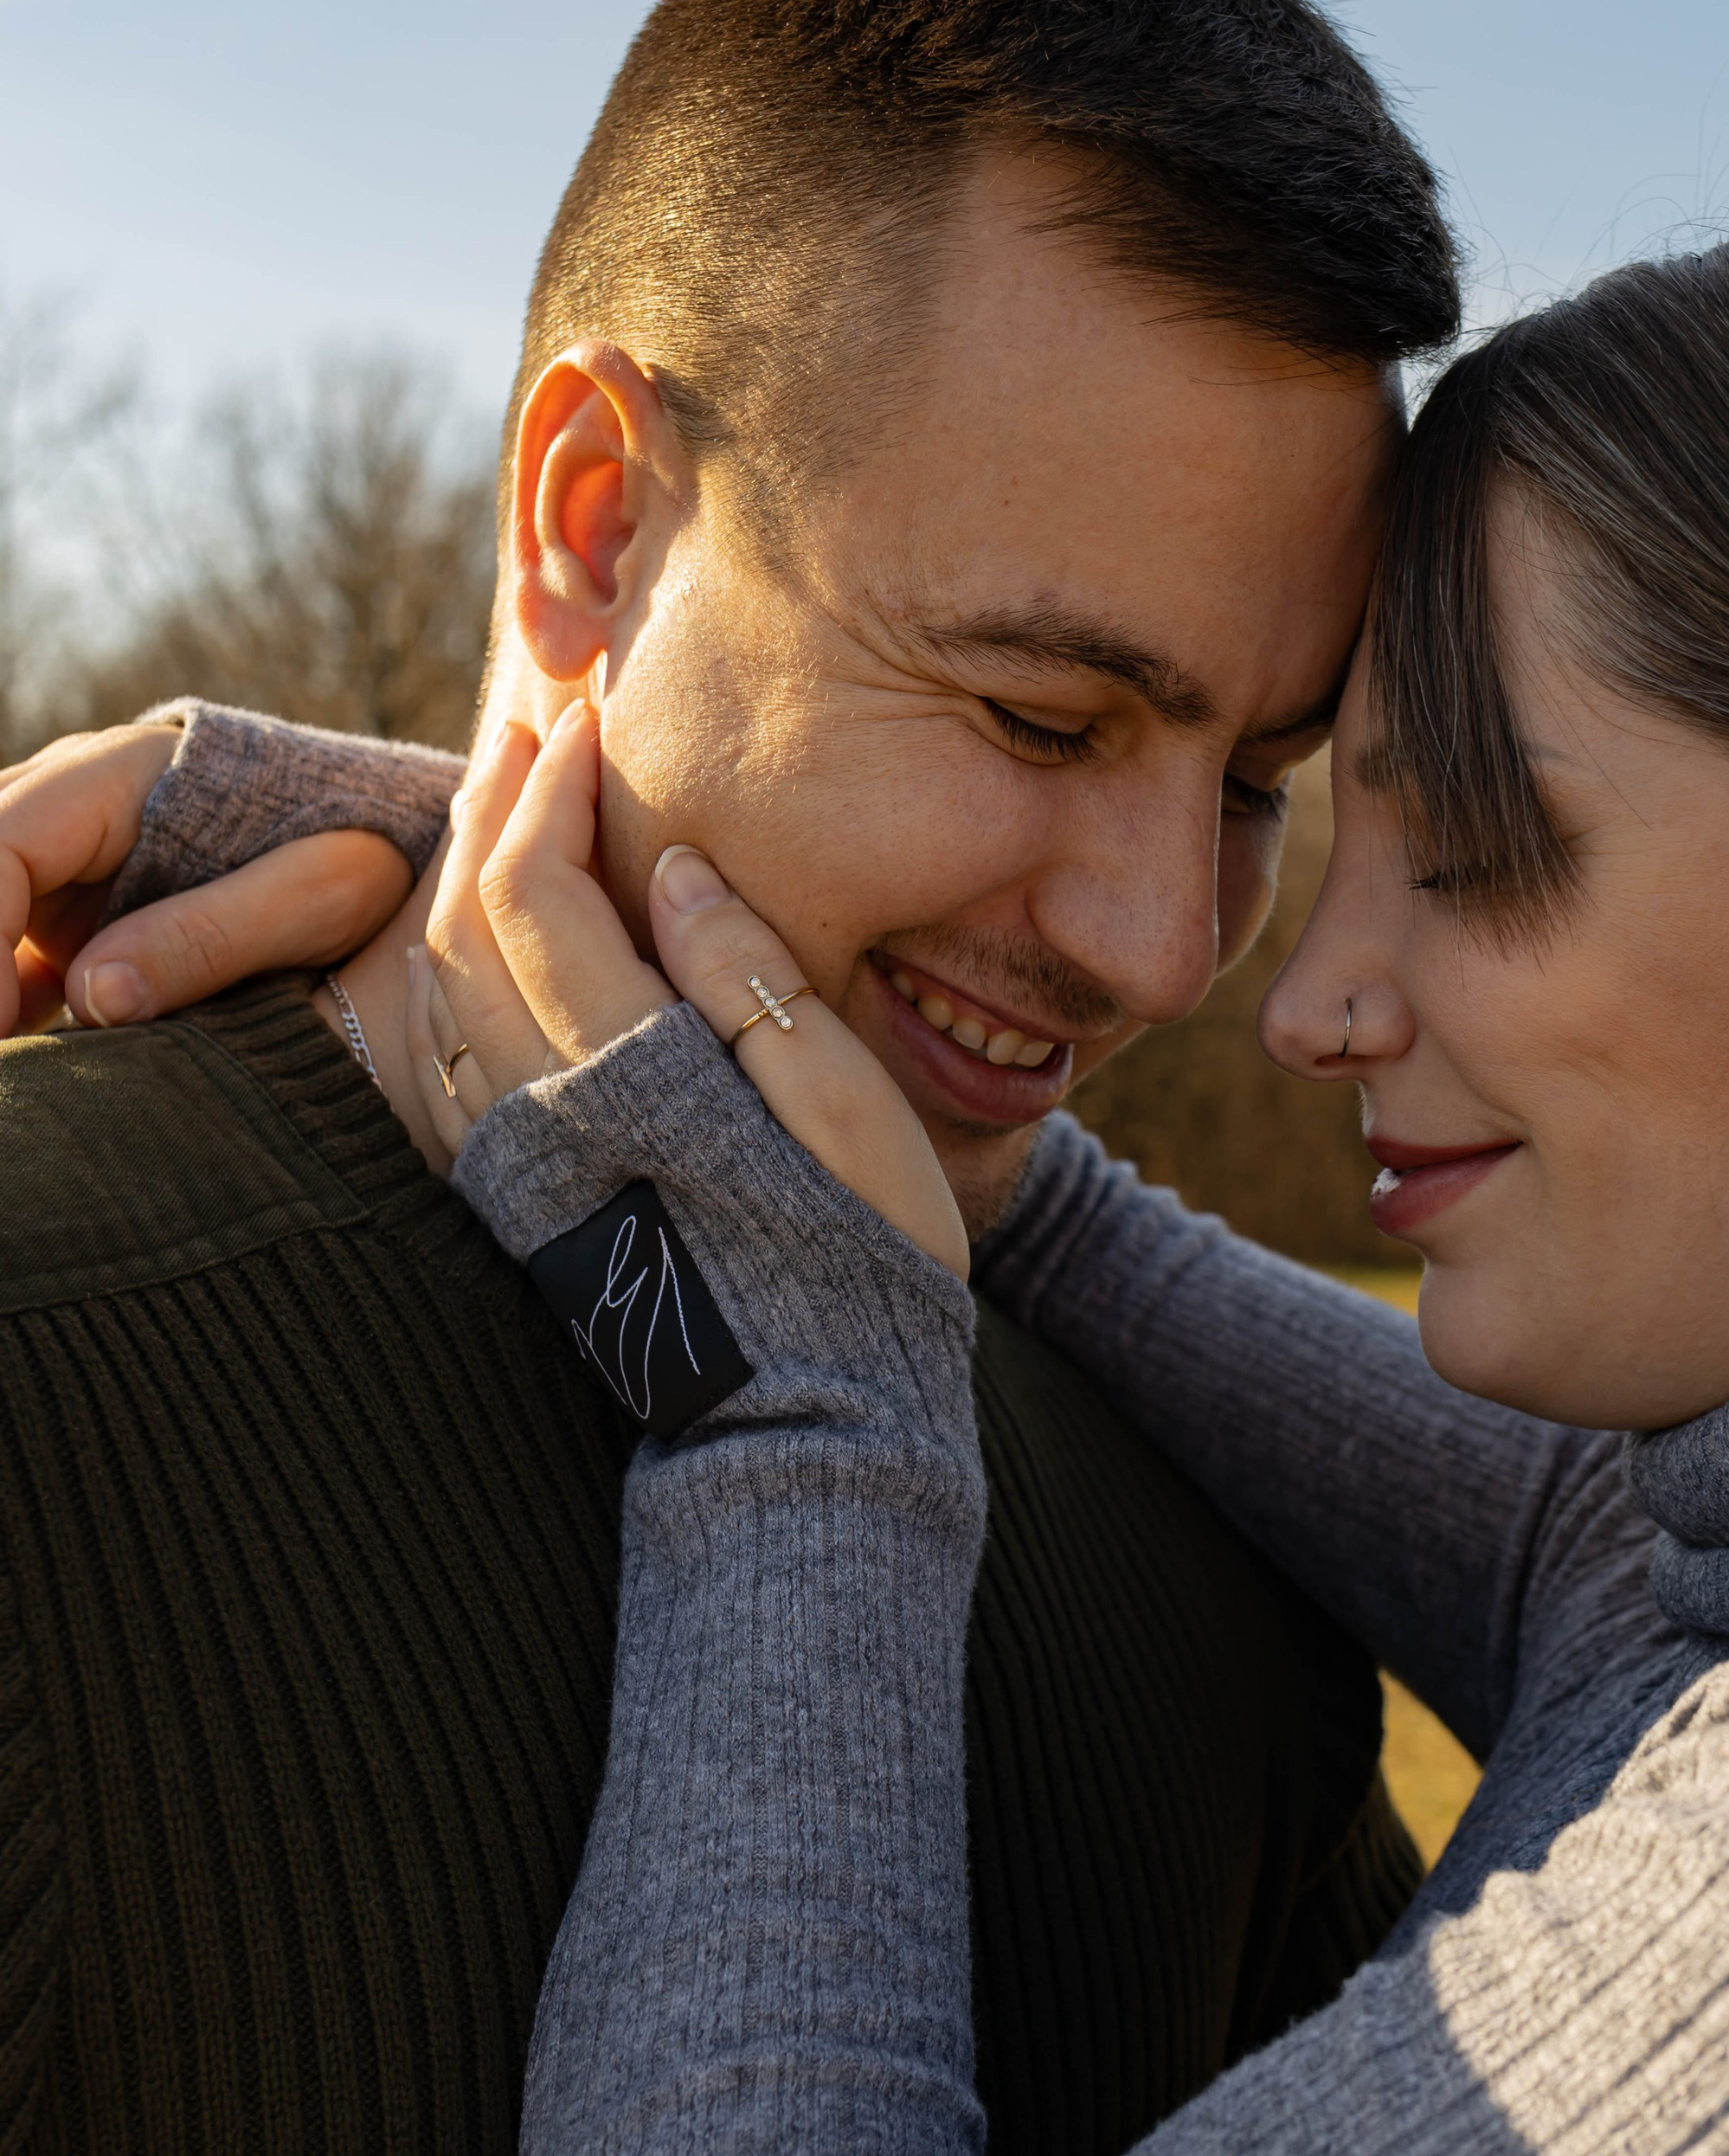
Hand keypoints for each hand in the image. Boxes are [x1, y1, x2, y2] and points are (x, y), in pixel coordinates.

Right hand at [0, 719, 414, 1037]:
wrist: (391, 840)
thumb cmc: (367, 851)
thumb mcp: (321, 893)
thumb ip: (215, 936)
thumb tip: (97, 996)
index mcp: (119, 775)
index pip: (1, 838)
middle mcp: (69, 803)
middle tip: (5, 1044)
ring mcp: (63, 859)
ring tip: (22, 1066)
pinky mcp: (70, 914)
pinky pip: (7, 953)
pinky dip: (8, 1003)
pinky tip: (33, 1052)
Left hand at [416, 700, 967, 1278]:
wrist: (814, 1433)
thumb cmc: (865, 1265)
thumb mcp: (852, 1114)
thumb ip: (751, 982)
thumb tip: (671, 867)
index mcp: (629, 1081)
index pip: (536, 895)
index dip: (551, 792)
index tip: (588, 721)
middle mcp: (542, 1120)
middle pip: (464, 927)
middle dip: (494, 808)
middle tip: (536, 727)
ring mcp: (515, 1169)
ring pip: (436, 987)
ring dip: (464, 877)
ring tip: (510, 799)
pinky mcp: (515, 1204)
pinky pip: (442, 1058)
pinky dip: (448, 967)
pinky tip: (481, 932)